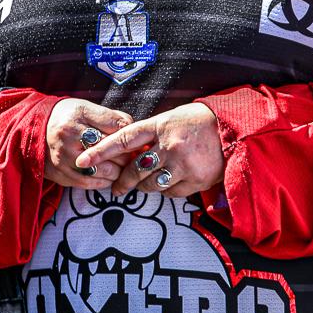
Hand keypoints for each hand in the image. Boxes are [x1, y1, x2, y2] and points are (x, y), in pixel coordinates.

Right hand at [44, 98, 132, 187]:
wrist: (33, 129)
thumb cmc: (66, 117)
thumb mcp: (86, 107)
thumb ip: (111, 117)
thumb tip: (135, 128)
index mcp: (79, 115)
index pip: (116, 128)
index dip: (132, 137)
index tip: (140, 143)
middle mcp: (69, 136)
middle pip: (112, 152)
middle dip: (126, 156)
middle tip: (134, 157)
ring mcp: (64, 158)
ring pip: (104, 171)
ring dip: (118, 171)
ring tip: (122, 167)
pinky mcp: (61, 175)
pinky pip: (90, 184)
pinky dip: (104, 182)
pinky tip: (108, 176)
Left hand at [75, 102, 223, 197]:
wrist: (229, 129)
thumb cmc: (194, 122)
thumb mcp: (168, 120)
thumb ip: (148, 135)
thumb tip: (125, 152)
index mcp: (158, 126)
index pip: (123, 139)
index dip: (100, 150)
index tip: (83, 160)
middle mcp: (169, 145)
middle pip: (135, 169)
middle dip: (122, 181)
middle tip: (116, 188)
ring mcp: (182, 164)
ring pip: (151, 185)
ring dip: (144, 186)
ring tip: (146, 182)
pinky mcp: (195, 180)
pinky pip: (171, 192)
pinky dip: (166, 190)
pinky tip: (171, 180)